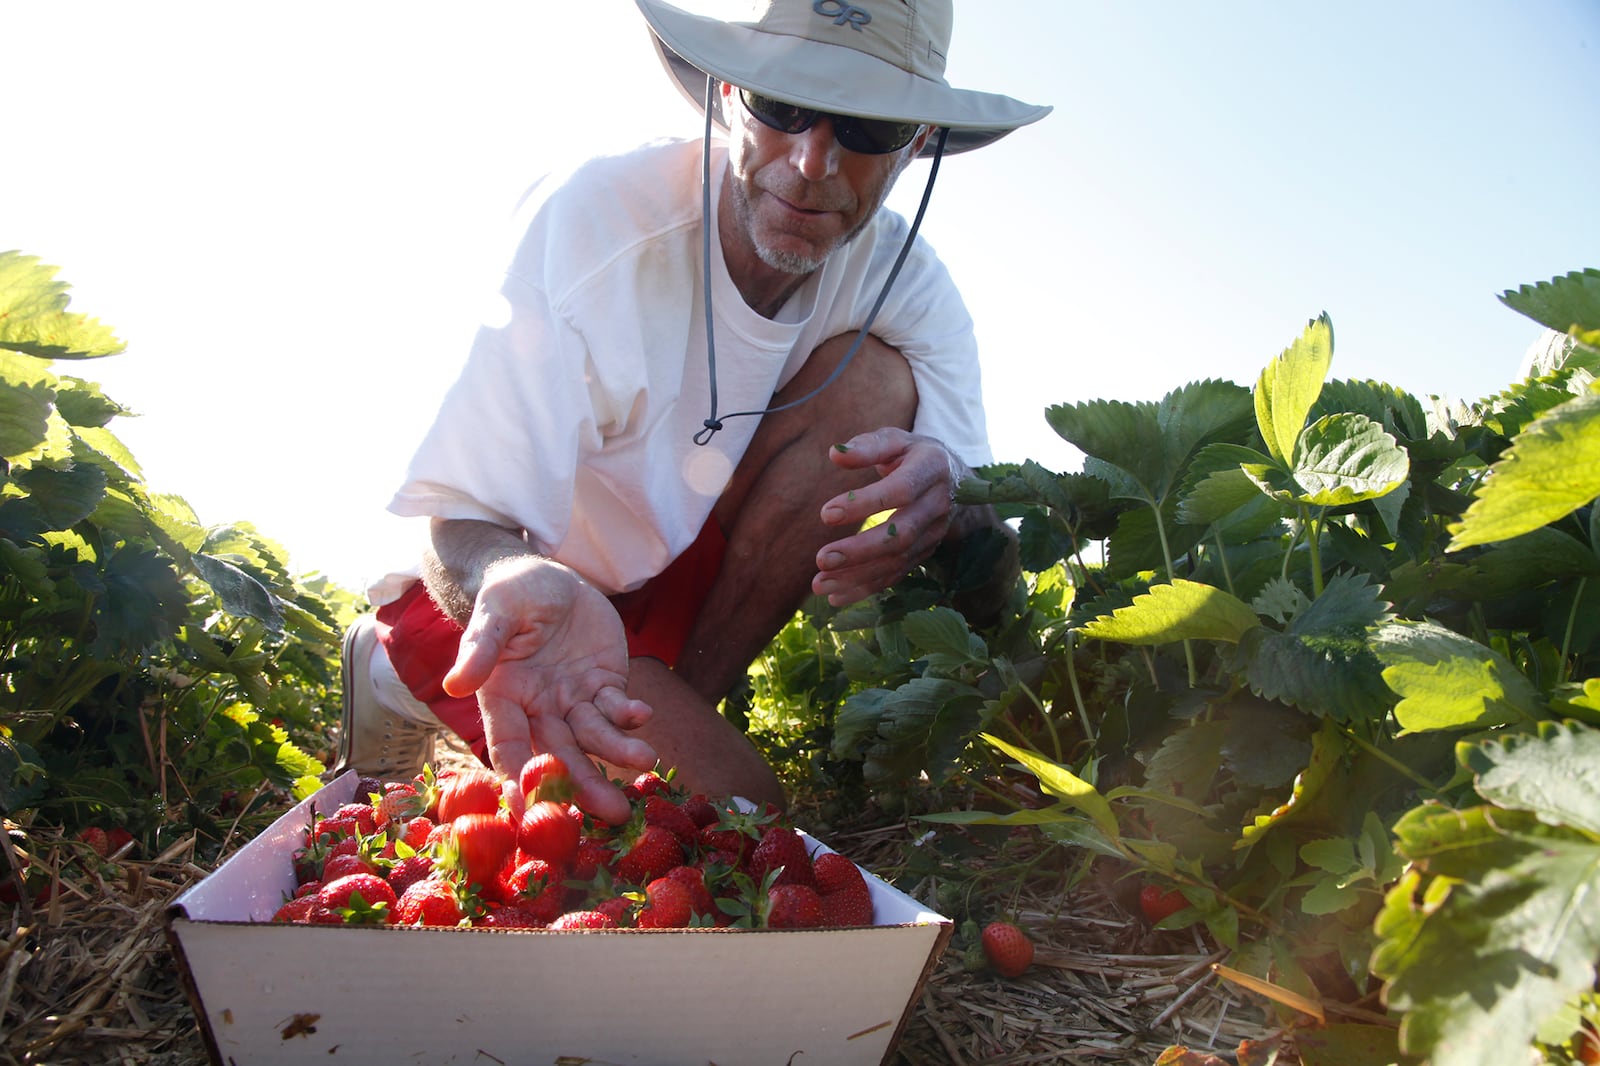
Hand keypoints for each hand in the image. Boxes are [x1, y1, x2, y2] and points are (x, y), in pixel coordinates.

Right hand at [442, 556, 656, 824]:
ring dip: (619, 752)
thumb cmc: (512, 593)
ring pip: (595, 737)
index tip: (531, 811)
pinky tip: (642, 715)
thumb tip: (456, 683)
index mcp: (503, 698)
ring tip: (645, 759)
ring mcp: (573, 700)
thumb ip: (481, 646)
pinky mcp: (603, 684)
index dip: (520, 780)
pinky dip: (630, 715)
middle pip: (561, 755)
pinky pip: (617, 707)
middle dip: (586, 785)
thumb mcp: (496, 610)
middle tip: (613, 813)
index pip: (510, 748)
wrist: (548, 577)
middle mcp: (539, 709)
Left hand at [812, 427, 962, 605]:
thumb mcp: (895, 440)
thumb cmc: (912, 454)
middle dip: (860, 550)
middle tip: (821, 559)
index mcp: (931, 469)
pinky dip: (866, 588)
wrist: (954, 478)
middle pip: (901, 535)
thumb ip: (867, 446)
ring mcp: (933, 533)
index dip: (865, 504)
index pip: (900, 490)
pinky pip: (896, 574)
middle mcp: (937, 505)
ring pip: (897, 561)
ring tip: (820, 584)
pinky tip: (836, 596)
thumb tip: (835, 455)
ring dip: (857, 577)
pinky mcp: (925, 553)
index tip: (826, 514)